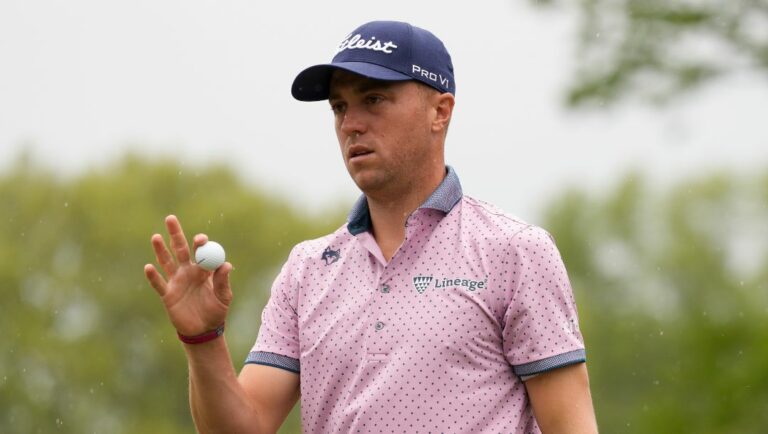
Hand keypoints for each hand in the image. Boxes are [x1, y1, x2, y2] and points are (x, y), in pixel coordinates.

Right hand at [144, 215, 232, 336]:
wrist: (204, 330)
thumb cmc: (216, 311)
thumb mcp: (224, 296)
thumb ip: (223, 281)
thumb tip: (226, 265)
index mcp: (204, 269)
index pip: (201, 251)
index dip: (200, 243)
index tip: (200, 239)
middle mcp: (188, 271)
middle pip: (180, 249)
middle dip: (175, 234)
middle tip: (170, 218)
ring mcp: (176, 282)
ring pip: (167, 262)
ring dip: (161, 250)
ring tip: (155, 237)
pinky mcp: (168, 295)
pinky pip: (159, 284)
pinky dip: (154, 277)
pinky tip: (149, 267)